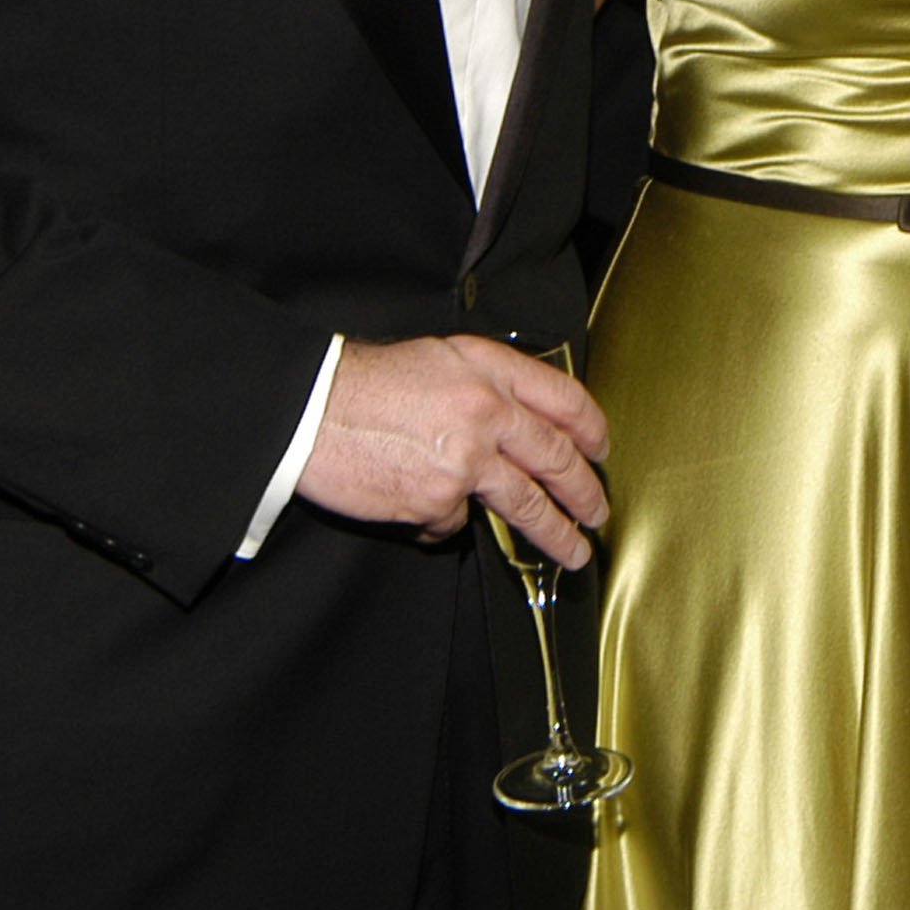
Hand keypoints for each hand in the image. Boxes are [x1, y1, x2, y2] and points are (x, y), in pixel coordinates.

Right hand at [296, 335, 609, 565]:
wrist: (309, 408)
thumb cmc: (363, 382)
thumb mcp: (437, 359)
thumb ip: (484, 384)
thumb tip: (517, 421)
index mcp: (489, 370)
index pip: (562, 399)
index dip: (589, 427)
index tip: (600, 450)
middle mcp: (487, 412)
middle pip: (555, 457)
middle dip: (584, 490)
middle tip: (597, 511)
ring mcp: (466, 460)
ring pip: (525, 503)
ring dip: (556, 532)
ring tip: (572, 550)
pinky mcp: (438, 500)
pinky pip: (454, 522)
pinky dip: (443, 520)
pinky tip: (418, 503)